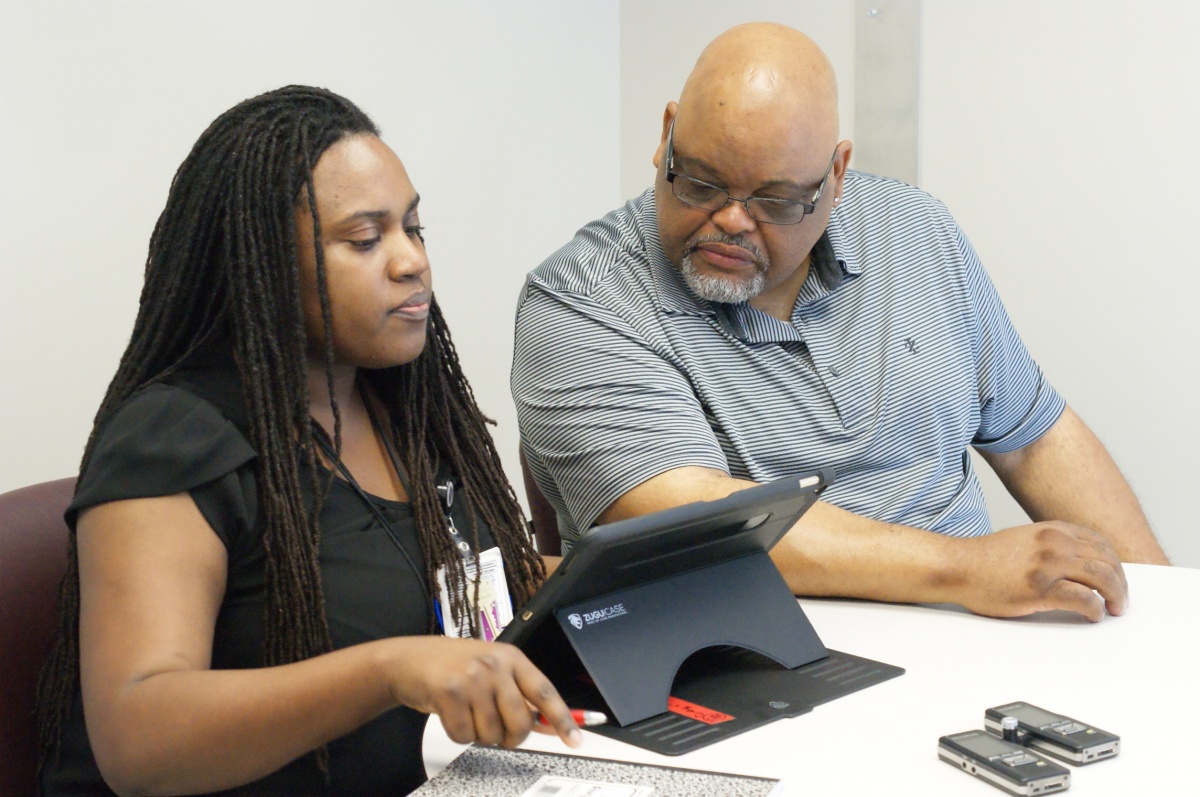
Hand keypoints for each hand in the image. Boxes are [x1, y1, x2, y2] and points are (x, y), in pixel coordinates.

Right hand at [386, 637, 581, 748]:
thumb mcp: (492, 671)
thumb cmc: (452, 666)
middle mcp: (494, 664)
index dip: (563, 718)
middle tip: (496, 730)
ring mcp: (472, 678)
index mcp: (512, 658)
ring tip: (467, 713)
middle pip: (520, 722)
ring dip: (479, 735)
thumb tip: (550, 724)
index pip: (545, 692)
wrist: (408, 659)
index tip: (575, 739)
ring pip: (492, 734)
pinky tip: (451, 714)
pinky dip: (458, 734)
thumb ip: (520, 695)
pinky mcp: (449, 693)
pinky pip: (464, 736)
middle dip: (510, 738)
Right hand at [954, 522, 1127, 621]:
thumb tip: (1082, 565)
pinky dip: (1095, 610)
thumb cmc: (987, 560)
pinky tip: (1093, 615)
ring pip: (1103, 578)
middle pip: (1107, 561)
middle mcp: (1054, 542)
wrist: (958, 567)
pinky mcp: (1040, 589)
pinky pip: (1084, 599)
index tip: (1116, 580)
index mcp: (1052, 530)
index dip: (1114, 564)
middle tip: (1120, 601)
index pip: (1100, 544)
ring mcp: (1048, 565)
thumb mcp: (1026, 540)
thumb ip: (1053, 546)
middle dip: (1121, 584)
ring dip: (1116, 596)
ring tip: (1114, 609)